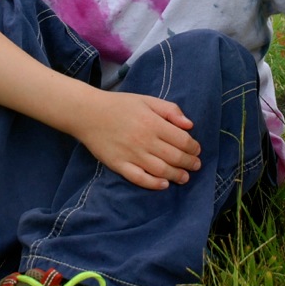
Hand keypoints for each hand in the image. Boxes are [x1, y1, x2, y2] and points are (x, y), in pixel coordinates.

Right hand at [75, 89, 201, 190]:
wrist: (87, 113)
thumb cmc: (119, 105)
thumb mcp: (147, 100)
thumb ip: (170, 110)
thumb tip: (190, 125)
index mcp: (153, 123)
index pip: (182, 140)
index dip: (193, 147)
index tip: (197, 150)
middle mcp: (144, 140)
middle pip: (174, 157)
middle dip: (189, 163)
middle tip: (195, 166)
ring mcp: (131, 154)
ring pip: (161, 170)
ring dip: (176, 176)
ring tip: (184, 177)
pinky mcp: (119, 165)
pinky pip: (139, 178)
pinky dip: (153, 184)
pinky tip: (163, 185)